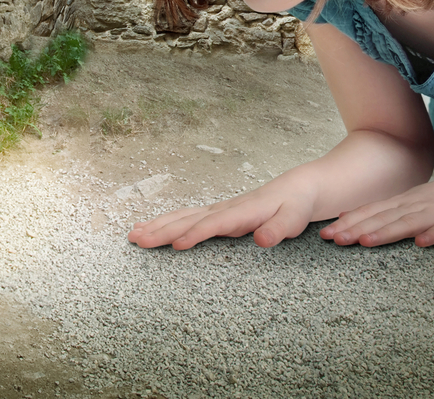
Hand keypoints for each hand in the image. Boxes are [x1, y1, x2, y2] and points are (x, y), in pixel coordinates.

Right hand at [128, 181, 317, 249]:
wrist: (299, 187)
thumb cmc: (296, 205)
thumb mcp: (294, 219)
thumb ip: (278, 229)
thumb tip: (262, 241)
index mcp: (243, 212)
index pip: (214, 224)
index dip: (195, 234)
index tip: (175, 245)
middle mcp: (226, 208)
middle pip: (190, 219)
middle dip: (163, 229)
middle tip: (137, 240)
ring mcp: (220, 209)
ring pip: (184, 216)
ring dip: (159, 224)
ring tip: (134, 233)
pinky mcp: (219, 213)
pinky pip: (188, 217)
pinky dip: (168, 221)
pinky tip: (153, 226)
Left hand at [319, 173, 433, 248]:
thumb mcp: (412, 202)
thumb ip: (386, 211)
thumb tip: (353, 219)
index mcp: (403, 201)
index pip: (371, 211)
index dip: (349, 222)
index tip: (326, 233)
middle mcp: (415, 205)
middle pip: (382, 218)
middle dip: (357, 228)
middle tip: (333, 239)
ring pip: (408, 223)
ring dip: (386, 232)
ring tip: (365, 241)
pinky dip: (433, 235)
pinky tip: (422, 244)